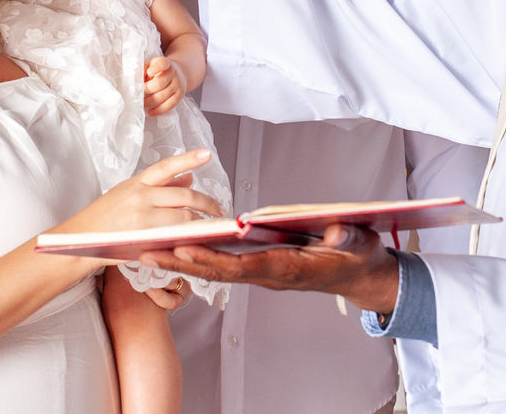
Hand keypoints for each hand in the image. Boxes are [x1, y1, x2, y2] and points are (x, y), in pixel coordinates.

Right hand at [49, 150, 223, 236]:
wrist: (80, 240)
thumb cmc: (105, 218)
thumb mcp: (130, 194)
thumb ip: (161, 186)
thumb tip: (189, 176)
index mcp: (137, 182)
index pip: (167, 166)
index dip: (188, 159)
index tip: (207, 154)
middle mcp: (140, 196)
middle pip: (183, 194)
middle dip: (206, 202)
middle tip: (218, 209)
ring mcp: (142, 217)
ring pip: (183, 215)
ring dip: (199, 221)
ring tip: (209, 226)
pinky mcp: (142, 237)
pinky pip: (174, 235)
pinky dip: (188, 236)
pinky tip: (196, 238)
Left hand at [139, 224, 400, 313]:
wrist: (360, 275)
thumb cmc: (357, 257)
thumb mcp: (358, 244)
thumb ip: (345, 236)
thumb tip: (332, 230)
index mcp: (287, 268)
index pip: (241, 266)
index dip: (210, 259)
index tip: (181, 249)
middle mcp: (269, 274)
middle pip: (218, 271)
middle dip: (182, 263)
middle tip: (145, 253)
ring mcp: (264, 272)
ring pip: (218, 269)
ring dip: (184, 261)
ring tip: (149, 251)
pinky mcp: (262, 266)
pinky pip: (226, 264)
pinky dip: (201, 257)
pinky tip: (180, 248)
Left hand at [144, 56, 185, 115]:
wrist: (180, 73)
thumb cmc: (159, 70)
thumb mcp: (151, 65)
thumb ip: (143, 70)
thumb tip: (134, 82)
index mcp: (165, 63)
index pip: (162, 64)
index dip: (156, 68)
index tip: (149, 72)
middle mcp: (173, 73)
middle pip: (159, 84)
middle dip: (146, 90)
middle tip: (138, 93)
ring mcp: (178, 85)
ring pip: (162, 96)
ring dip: (149, 101)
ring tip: (141, 103)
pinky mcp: (179, 96)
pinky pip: (169, 105)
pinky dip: (158, 110)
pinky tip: (150, 112)